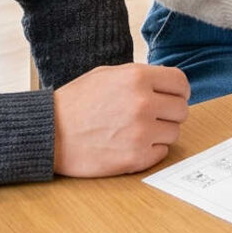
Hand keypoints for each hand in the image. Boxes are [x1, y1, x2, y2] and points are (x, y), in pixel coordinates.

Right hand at [51, 64, 189, 176]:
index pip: (181, 83)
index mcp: (137, 77)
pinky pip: (161, 153)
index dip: (178, 91)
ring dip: (159, 133)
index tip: (170, 98)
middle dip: (168, 113)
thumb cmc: (75, 103)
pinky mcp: (136, 158)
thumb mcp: (107, 75)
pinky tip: (129, 145)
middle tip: (150, 117)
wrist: (49, 133)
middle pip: (182, 110)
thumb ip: (139, 76)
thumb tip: (167, 84)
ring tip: (134, 131)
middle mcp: (144, 103)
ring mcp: (142, 132)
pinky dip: (150, 150)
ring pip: (174, 133)